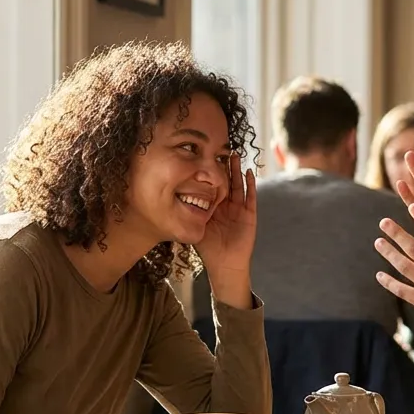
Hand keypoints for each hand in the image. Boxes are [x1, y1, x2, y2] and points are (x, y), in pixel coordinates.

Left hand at [196, 155, 256, 308]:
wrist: (224, 265)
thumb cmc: (208, 249)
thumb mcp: (194, 228)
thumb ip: (185, 216)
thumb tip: (163, 203)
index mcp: (214, 207)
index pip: (212, 185)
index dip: (210, 172)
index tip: (204, 156)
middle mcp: (227, 205)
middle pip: (226, 180)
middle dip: (224, 165)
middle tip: (220, 148)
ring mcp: (239, 209)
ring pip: (238, 185)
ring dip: (236, 170)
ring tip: (234, 154)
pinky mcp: (249, 215)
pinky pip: (250, 197)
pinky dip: (250, 185)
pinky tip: (248, 173)